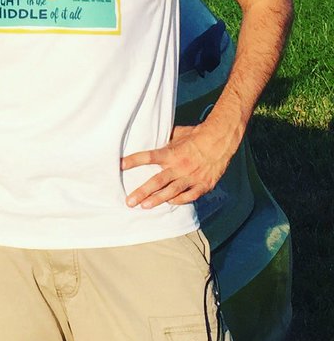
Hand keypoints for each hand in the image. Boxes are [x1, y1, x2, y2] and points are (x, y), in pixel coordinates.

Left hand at [121, 122, 236, 208]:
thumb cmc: (195, 135)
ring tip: (144, 206)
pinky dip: (178, 201)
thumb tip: (149, 136)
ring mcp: (192, 177)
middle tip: (129, 201)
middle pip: (157, 181)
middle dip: (142, 192)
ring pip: (171, 192)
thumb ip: (163, 141)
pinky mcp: (203, 185)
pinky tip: (169, 203)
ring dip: (157, 200)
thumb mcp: (176, 134)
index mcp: (171, 153)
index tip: (119, 165)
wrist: (220, 141)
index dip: (133, 161)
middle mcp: (179, 167)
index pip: (148, 157)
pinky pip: (189, 196)